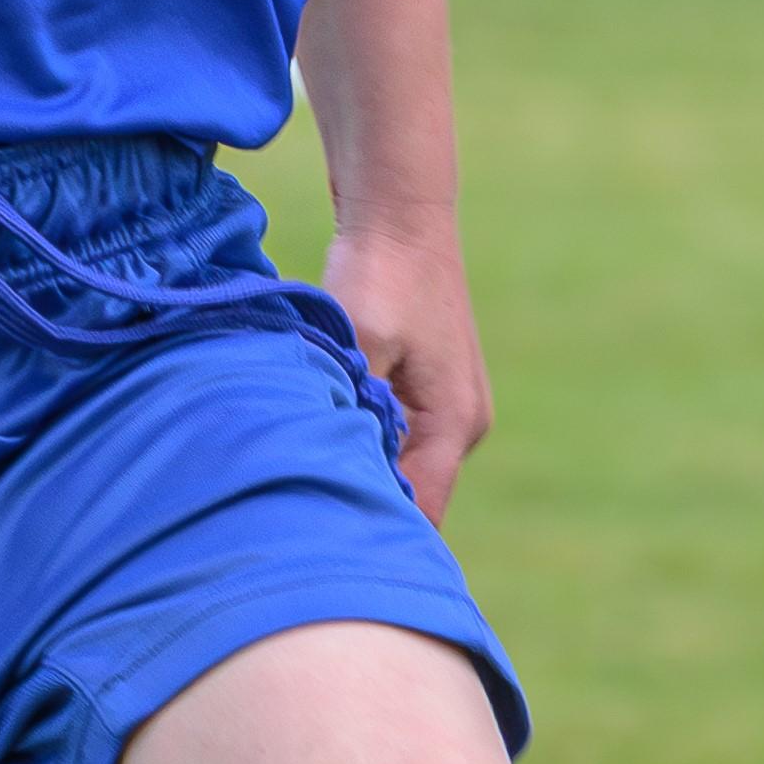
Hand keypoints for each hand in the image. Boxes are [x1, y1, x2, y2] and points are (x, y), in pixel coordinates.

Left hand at [322, 214, 496, 518]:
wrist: (402, 212)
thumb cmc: (381, 274)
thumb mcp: (359, 347)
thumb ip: (355, 412)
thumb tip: (337, 474)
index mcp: (454, 423)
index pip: (420, 513)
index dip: (374, 536)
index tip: (321, 552)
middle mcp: (464, 424)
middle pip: (413, 495)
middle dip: (362, 504)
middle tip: (299, 521)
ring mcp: (452, 406)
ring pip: (403, 465)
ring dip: (360, 468)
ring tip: (303, 477)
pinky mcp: (432, 388)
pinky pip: (399, 436)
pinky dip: (364, 440)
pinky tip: (323, 434)